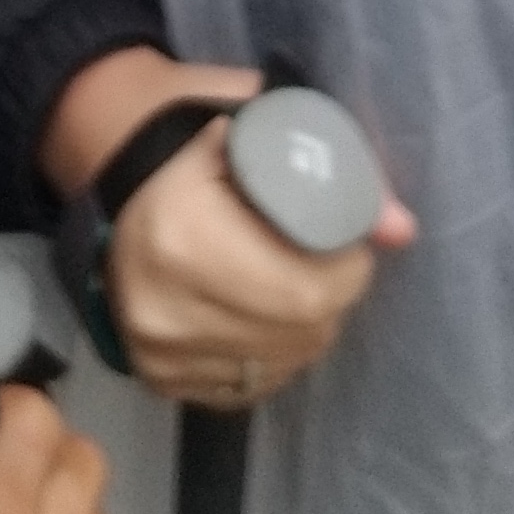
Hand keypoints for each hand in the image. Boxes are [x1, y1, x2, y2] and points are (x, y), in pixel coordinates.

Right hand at [41, 48, 417, 411]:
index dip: (347, 272)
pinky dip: (271, 355)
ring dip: (306, 331)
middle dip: (333, 301)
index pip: (304, 289)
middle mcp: (163, 305)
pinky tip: (265, 316)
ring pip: (277, 365)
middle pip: (296, 332)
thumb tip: (403, 229)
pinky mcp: (156, 379)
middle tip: (333, 266)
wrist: (110, 174)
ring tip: (297, 284)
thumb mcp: (256, 128)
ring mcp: (156, 352)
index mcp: (182, 232)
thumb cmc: (190, 137)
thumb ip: (331, 170)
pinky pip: (245, 386)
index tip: (352, 244)